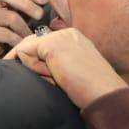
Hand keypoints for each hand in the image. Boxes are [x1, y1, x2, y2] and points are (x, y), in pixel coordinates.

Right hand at [0, 0, 47, 50]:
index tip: (45, 0)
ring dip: (26, 27)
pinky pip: (8, 35)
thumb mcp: (23, 7)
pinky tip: (26, 42)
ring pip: (11, 17)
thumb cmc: (15, 20)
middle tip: (40, 15)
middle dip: (26, 4)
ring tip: (35, 34)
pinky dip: (20, 40)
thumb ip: (34, 1)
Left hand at [5, 28, 128, 108]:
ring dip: (36, 69)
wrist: (105, 95)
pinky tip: (55, 76)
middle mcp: (66, 33)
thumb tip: (28, 61)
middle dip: (33, 64)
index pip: (41, 44)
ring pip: (26, 49)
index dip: (37, 62)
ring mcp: (59, 36)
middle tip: (56, 79)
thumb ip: (54, 62)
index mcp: (73, 39)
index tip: (51, 77)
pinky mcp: (52, 44)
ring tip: (61, 78)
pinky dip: (33, 68)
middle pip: (31, 43)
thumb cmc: (90, 91)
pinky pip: (23, 53)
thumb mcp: (70, 70)